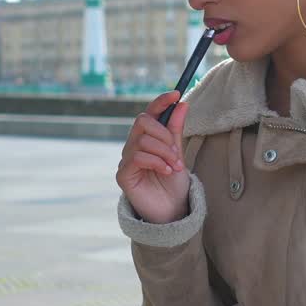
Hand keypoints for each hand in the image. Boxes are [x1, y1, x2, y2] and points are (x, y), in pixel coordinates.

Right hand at [116, 91, 190, 223]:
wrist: (172, 211)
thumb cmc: (173, 184)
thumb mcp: (178, 153)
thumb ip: (176, 130)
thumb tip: (182, 103)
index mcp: (146, 139)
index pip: (149, 113)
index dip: (160, 101)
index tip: (176, 94)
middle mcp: (133, 146)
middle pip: (142, 122)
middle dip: (164, 134)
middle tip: (176, 153)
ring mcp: (126, 160)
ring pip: (142, 140)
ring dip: (164, 152)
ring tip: (175, 166)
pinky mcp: (123, 175)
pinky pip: (137, 157)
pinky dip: (156, 162)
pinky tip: (166, 172)